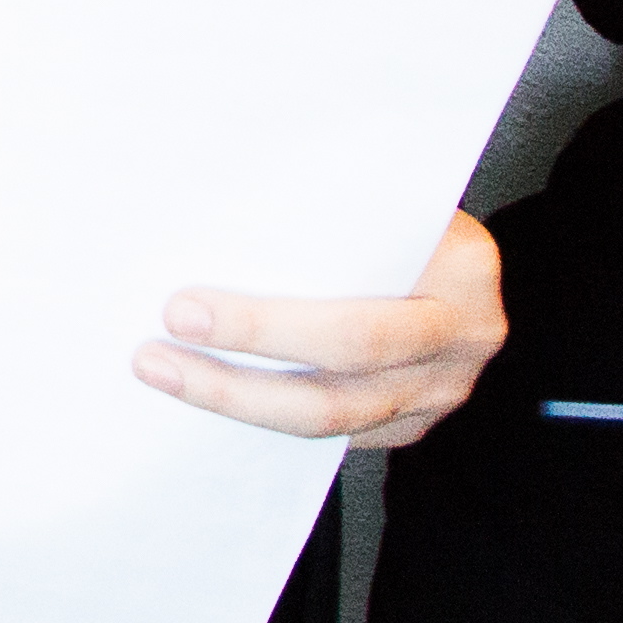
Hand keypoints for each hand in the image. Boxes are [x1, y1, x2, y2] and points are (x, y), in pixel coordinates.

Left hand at [134, 214, 504, 449]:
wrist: (449, 246)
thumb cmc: (397, 203)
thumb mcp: (378, 188)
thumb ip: (318, 205)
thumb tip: (197, 220)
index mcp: (461, 267)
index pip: (357, 314)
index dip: (263, 326)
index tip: (181, 307)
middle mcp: (465, 337)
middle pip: (340, 377)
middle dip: (237, 376)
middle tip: (156, 354)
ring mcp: (444, 389)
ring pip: (334, 420)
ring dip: (238, 402)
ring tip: (167, 375)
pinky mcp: (414, 421)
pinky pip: (336, 434)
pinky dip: (267, 417)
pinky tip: (211, 393)